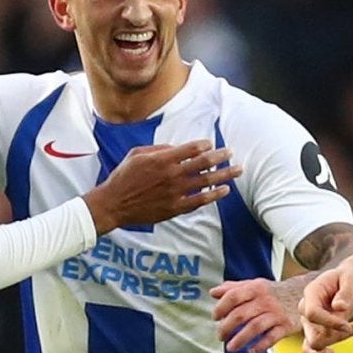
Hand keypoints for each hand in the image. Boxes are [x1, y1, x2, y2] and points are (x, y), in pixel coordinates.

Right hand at [82, 139, 237, 232]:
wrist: (114, 203)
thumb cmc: (124, 177)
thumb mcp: (137, 154)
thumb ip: (159, 149)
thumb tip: (178, 148)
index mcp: (162, 159)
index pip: (191, 148)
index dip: (205, 145)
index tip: (211, 144)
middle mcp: (172, 174)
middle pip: (204, 163)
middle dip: (221, 157)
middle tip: (232, 153)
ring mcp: (175, 192)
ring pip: (206, 181)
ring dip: (225, 174)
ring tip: (238, 170)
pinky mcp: (175, 208)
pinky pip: (200, 200)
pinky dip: (214, 195)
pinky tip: (225, 190)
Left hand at [210, 275, 304, 352]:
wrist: (303, 295)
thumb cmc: (273, 293)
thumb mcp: (255, 285)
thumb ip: (234, 288)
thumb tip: (213, 292)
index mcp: (255, 288)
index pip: (233, 296)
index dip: (221, 307)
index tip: (215, 317)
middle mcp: (266, 300)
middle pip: (241, 314)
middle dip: (226, 327)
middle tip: (220, 336)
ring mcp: (276, 314)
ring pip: (254, 327)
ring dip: (240, 339)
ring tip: (230, 348)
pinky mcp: (286, 326)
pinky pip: (271, 338)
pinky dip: (259, 346)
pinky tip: (250, 352)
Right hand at [299, 250, 352, 352]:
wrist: (351, 283)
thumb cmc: (351, 279)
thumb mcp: (352, 281)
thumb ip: (346, 292)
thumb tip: (339, 307)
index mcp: (311, 292)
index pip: (312, 313)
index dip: (331, 323)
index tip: (349, 326)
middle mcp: (306, 308)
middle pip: (312, 332)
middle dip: (335, 334)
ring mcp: (308, 321)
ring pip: (316, 343)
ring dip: (337, 339)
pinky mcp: (314, 331)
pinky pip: (309, 349)